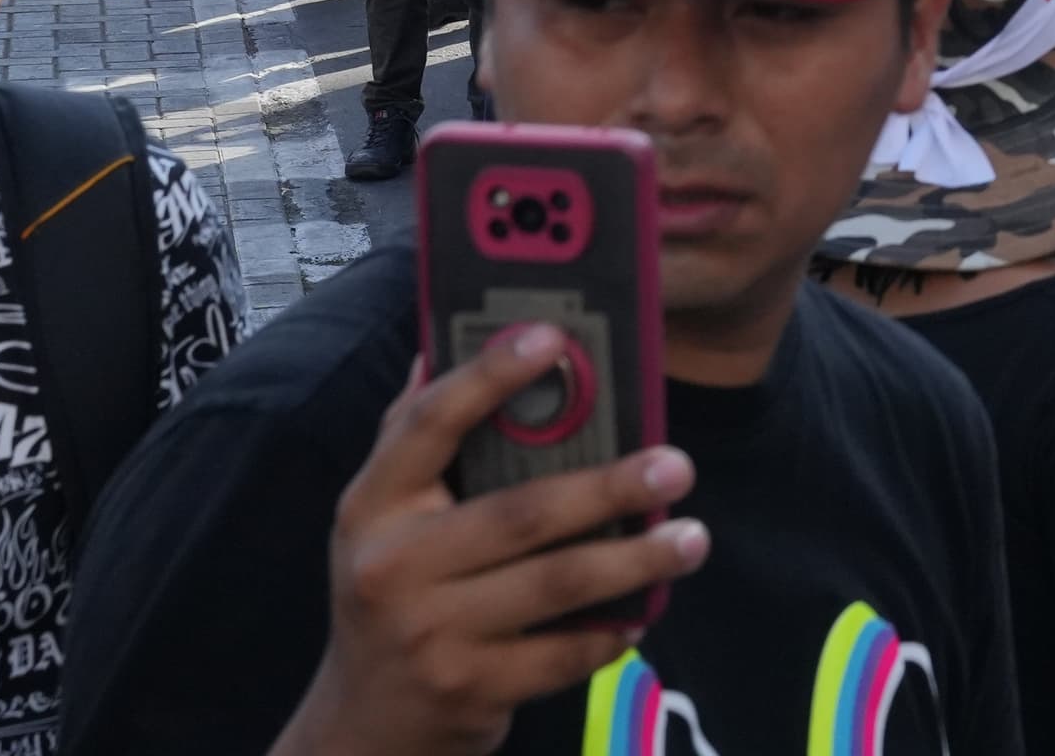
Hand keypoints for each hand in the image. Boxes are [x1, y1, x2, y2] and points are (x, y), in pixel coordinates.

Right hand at [279, 333, 707, 755]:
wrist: (364, 723)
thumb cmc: (390, 591)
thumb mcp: (382, 515)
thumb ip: (414, 432)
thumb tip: (444, 336)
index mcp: (373, 505)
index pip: (428, 425)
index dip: (489, 376)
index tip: (554, 337)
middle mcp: (393, 567)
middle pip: (521, 513)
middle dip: (609, 487)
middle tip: (676, 466)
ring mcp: (431, 634)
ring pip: (557, 583)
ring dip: (636, 559)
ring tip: (691, 538)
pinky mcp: (471, 689)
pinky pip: (563, 654)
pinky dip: (611, 631)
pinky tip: (644, 610)